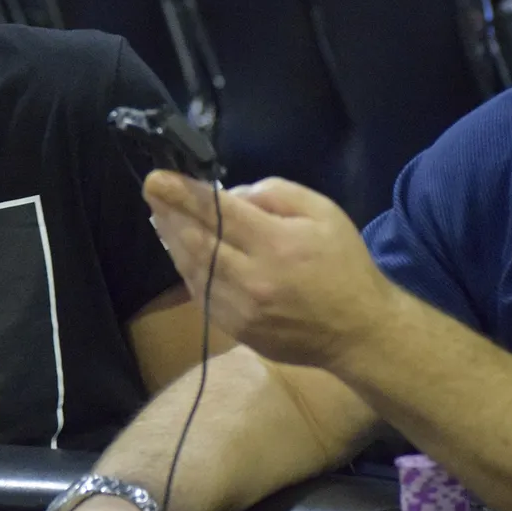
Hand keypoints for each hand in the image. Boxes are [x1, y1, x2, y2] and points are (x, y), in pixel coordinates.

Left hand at [142, 172, 394, 369]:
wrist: (359, 332)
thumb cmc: (344, 264)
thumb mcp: (323, 213)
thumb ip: (275, 195)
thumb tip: (232, 195)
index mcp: (277, 244)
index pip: (218, 212)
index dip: (183, 193)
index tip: (156, 178)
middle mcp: (252, 278)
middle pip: (195, 240)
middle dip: (168, 212)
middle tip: (152, 192)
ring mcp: (240, 308)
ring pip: (191, 268)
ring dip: (171, 239)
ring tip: (160, 216)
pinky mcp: (235, 328)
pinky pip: (199, 292)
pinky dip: (186, 268)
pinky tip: (180, 250)